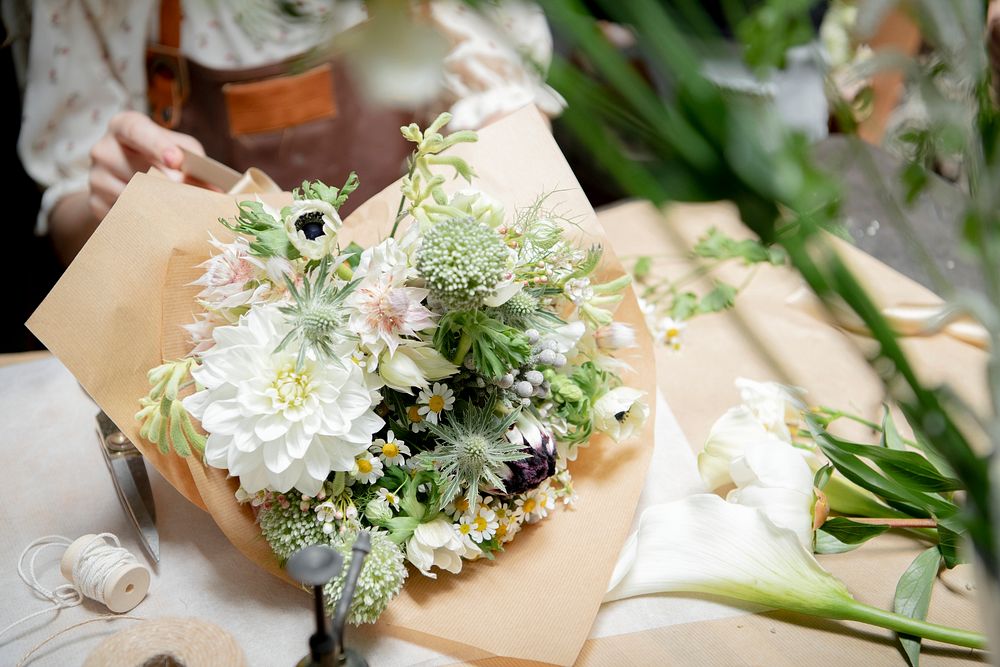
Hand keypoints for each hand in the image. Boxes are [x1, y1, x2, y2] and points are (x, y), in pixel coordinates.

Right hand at [87, 110, 206, 220]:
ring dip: (161, 206)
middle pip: (138, 170)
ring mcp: (96, 177)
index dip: (157, 145)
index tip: (176, 161)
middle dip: (169, 185)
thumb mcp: (180, 149)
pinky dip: (147, 219)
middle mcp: (104, 149)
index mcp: (124, 126)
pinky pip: (127, 215)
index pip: (137, 131)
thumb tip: (219, 192)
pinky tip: (158, 217)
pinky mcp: (95, 203)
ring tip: (179, 209)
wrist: (127, 177)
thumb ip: (194, 161)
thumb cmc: (161, 157)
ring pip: (134, 197)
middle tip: (192, 197)